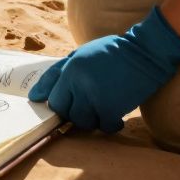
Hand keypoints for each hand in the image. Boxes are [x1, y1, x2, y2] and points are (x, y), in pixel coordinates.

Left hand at [28, 6, 179, 132]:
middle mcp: (79, 85)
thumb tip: (34, 96)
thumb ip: (56, 73)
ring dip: (91, 120)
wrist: (144, 52)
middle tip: (87, 106)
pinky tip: (115, 115)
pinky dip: (110, 124)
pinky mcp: (113, 109)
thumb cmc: (110, 52)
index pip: (53, 99)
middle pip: (66, 113)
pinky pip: (104, 127)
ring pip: (83, 122)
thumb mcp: (78, 54)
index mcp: (70, 70)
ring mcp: (95, 98)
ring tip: (101, 108)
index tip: (65, 107)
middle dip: (73, 112)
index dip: (59, 105)